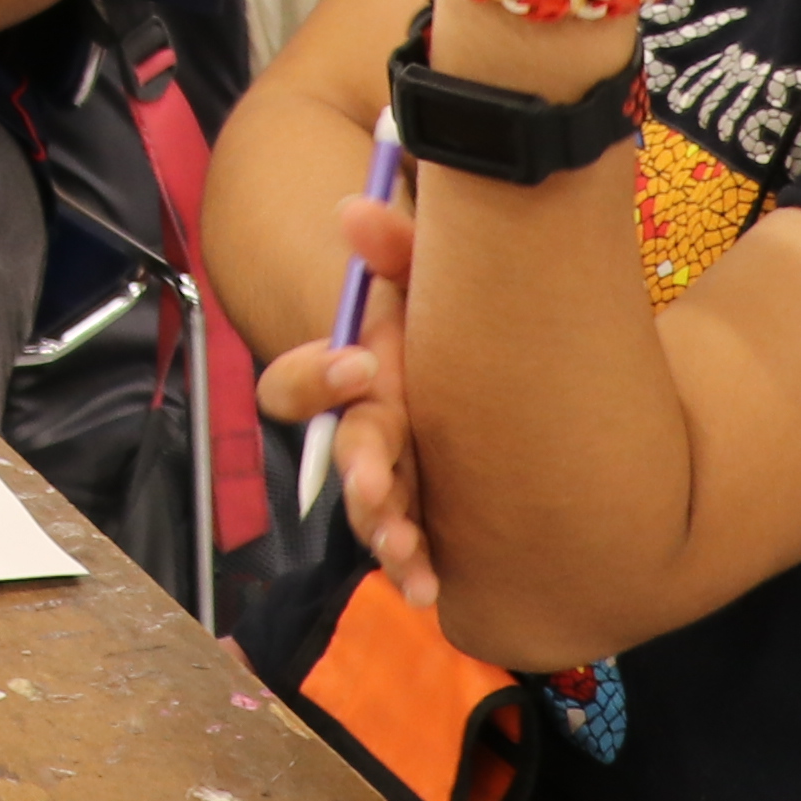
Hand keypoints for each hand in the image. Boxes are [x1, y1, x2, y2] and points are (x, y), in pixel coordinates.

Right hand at [253, 185, 441, 611]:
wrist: (505, 354)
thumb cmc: (449, 310)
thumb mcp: (427, 270)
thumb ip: (394, 243)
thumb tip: (355, 211)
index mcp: (351, 372)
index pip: (296, 386)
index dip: (317, 377)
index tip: (362, 363)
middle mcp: (363, 427)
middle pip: (340, 455)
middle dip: (357, 469)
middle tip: (374, 486)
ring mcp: (394, 474)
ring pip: (369, 512)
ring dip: (382, 532)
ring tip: (406, 550)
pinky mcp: (431, 510)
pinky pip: (410, 546)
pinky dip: (415, 567)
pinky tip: (434, 590)